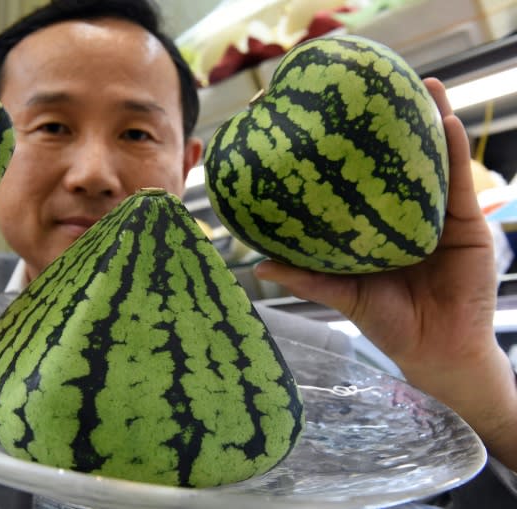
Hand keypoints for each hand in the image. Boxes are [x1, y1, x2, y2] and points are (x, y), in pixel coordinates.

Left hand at [254, 78, 516, 468]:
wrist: (436, 350)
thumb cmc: (387, 322)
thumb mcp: (342, 293)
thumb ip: (306, 277)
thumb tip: (258, 265)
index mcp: (375, 227)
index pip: (361, 181)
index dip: (348, 151)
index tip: (329, 118)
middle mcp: (404, 215)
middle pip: (398, 163)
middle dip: (391, 125)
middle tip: (376, 86)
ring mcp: (436, 216)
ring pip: (433, 163)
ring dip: (430, 121)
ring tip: (420, 84)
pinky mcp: (466, 224)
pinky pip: (459, 182)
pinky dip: (452, 152)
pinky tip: (444, 121)